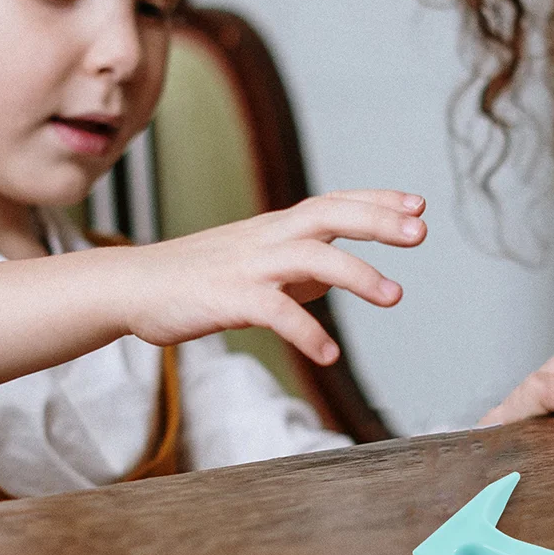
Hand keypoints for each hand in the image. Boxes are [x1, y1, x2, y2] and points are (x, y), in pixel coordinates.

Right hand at [122, 189, 426, 362]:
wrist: (133, 287)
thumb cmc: (198, 276)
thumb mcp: (256, 262)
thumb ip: (300, 267)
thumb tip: (338, 278)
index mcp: (277, 227)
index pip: (335, 202)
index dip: (377, 200)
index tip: (418, 204)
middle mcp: (268, 237)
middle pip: (329, 215)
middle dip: (378, 220)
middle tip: (421, 232)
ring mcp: (248, 265)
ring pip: (311, 258)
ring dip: (357, 274)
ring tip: (395, 296)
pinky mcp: (228, 298)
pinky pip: (275, 312)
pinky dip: (306, 332)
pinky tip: (330, 354)